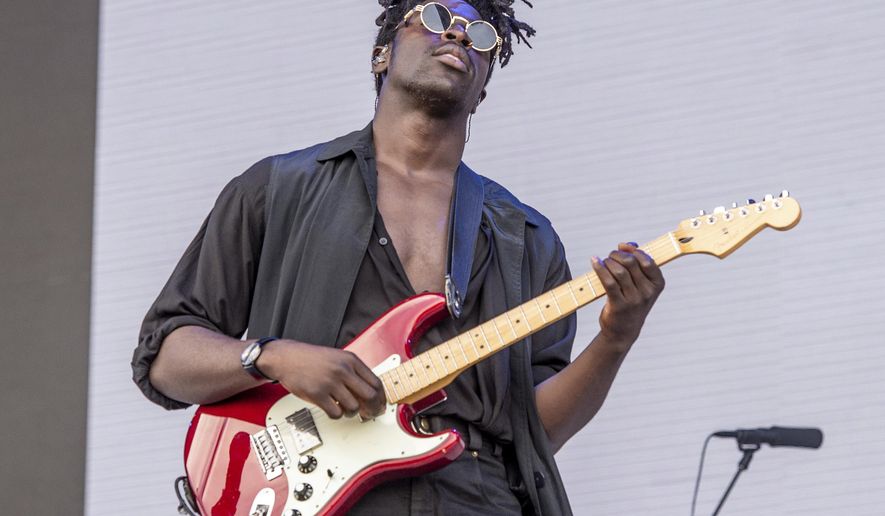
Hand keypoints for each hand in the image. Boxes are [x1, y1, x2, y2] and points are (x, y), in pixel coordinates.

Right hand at [257, 340, 386, 419]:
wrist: (287, 358)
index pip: (376, 382)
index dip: (381, 398)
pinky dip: (337, 415)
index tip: (380, 405)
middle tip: (368, 414)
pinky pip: (336, 413)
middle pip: (370, 396)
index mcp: (351, 360)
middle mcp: (343, 370)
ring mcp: (330, 382)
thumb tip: (371, 392)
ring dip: (352, 413)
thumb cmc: (312, 359)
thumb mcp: (338, 358)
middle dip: (372, 409)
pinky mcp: (317, 394)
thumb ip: (354, 371)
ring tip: (346, 410)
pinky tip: (333, 409)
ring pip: (354, 407)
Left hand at [591, 242, 664, 350]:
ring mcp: (634, 300)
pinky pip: (608, 282)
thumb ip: (637, 264)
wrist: (624, 331)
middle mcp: (647, 292)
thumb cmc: (632, 302)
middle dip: (617, 255)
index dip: (633, 250)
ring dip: (608, 262)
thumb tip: (629, 245)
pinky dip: (600, 269)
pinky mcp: (618, 305)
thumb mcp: (641, 285)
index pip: (647, 261)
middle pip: (631, 263)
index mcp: (657, 284)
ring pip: (619, 271)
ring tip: (603, 262)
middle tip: (610, 257)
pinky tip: (594, 262)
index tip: (622, 247)